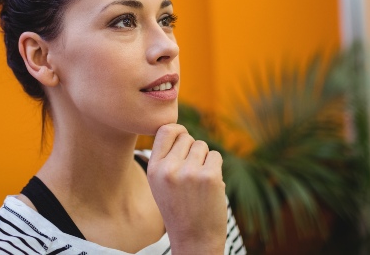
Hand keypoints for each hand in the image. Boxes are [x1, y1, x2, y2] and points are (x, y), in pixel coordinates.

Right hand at [147, 124, 226, 254]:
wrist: (194, 239)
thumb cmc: (179, 208)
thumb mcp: (160, 183)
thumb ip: (165, 158)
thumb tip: (179, 129)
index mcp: (153, 169)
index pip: (165, 130)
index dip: (177, 131)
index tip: (182, 139)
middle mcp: (168, 169)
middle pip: (186, 136)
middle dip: (192, 150)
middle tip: (191, 173)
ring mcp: (189, 172)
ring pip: (202, 146)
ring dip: (204, 159)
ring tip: (199, 182)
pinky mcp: (210, 177)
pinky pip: (216, 156)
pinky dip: (215, 167)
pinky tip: (209, 186)